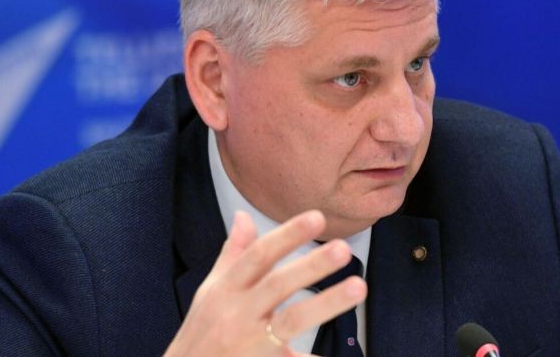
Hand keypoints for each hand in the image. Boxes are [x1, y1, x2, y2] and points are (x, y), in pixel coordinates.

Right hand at [164, 209, 367, 355]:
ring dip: (326, 302)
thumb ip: (233, 254)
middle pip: (278, 284)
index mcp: (226, 290)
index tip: (317, 217)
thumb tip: (244, 216)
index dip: (287, 234)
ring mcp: (251, 344)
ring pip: (292, 320)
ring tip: (358, 287)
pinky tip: (338, 356)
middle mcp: (238, 314)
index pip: (258, 255)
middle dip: (311, 266)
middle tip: (343, 248)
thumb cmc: (201, 333)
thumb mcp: (211, 291)